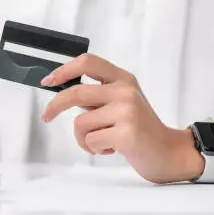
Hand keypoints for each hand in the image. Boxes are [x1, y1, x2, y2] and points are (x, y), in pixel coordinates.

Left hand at [40, 54, 204, 183]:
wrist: (167, 152)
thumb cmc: (137, 128)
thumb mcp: (119, 102)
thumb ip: (95, 95)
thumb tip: (60, 91)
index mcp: (122, 79)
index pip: (88, 62)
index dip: (64, 70)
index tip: (47, 81)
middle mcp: (125, 91)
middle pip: (76, 93)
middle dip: (55, 106)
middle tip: (46, 116)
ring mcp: (127, 111)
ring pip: (80, 123)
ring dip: (83, 138)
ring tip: (101, 141)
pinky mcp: (127, 133)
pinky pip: (90, 141)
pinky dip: (93, 149)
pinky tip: (111, 149)